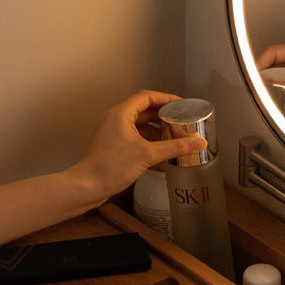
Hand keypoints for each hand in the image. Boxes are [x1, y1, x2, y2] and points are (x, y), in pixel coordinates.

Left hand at [74, 90, 206, 205]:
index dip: (166, 99)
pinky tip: (161, 158)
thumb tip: (198, 143)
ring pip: (140, 128)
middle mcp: (115, 120)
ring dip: (157, 134)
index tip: (181, 105)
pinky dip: (148, 146)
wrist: (87, 187)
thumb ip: (175, 148)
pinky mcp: (113, 148)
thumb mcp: (147, 155)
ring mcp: (113, 134)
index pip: (147, 97)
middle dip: (164, 119)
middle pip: (144, 112)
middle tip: (180, 124)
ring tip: (174, 141)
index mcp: (121, 113)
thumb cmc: (109, 167)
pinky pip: (134, 141)